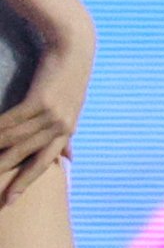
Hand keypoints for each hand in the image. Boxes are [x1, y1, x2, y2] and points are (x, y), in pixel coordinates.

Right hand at [0, 32, 93, 205]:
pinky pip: (12, 120)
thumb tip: (69, 159)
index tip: (9, 201)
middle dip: (4, 172)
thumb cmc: (69, 78)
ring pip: (16, 139)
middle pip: (25, 156)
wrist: (73, 46)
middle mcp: (60, 127)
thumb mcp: (73, 110)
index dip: (24, 183)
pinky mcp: (39, 100)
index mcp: (66, 131)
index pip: (42, 164)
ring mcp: (51, 114)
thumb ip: (66, 136)